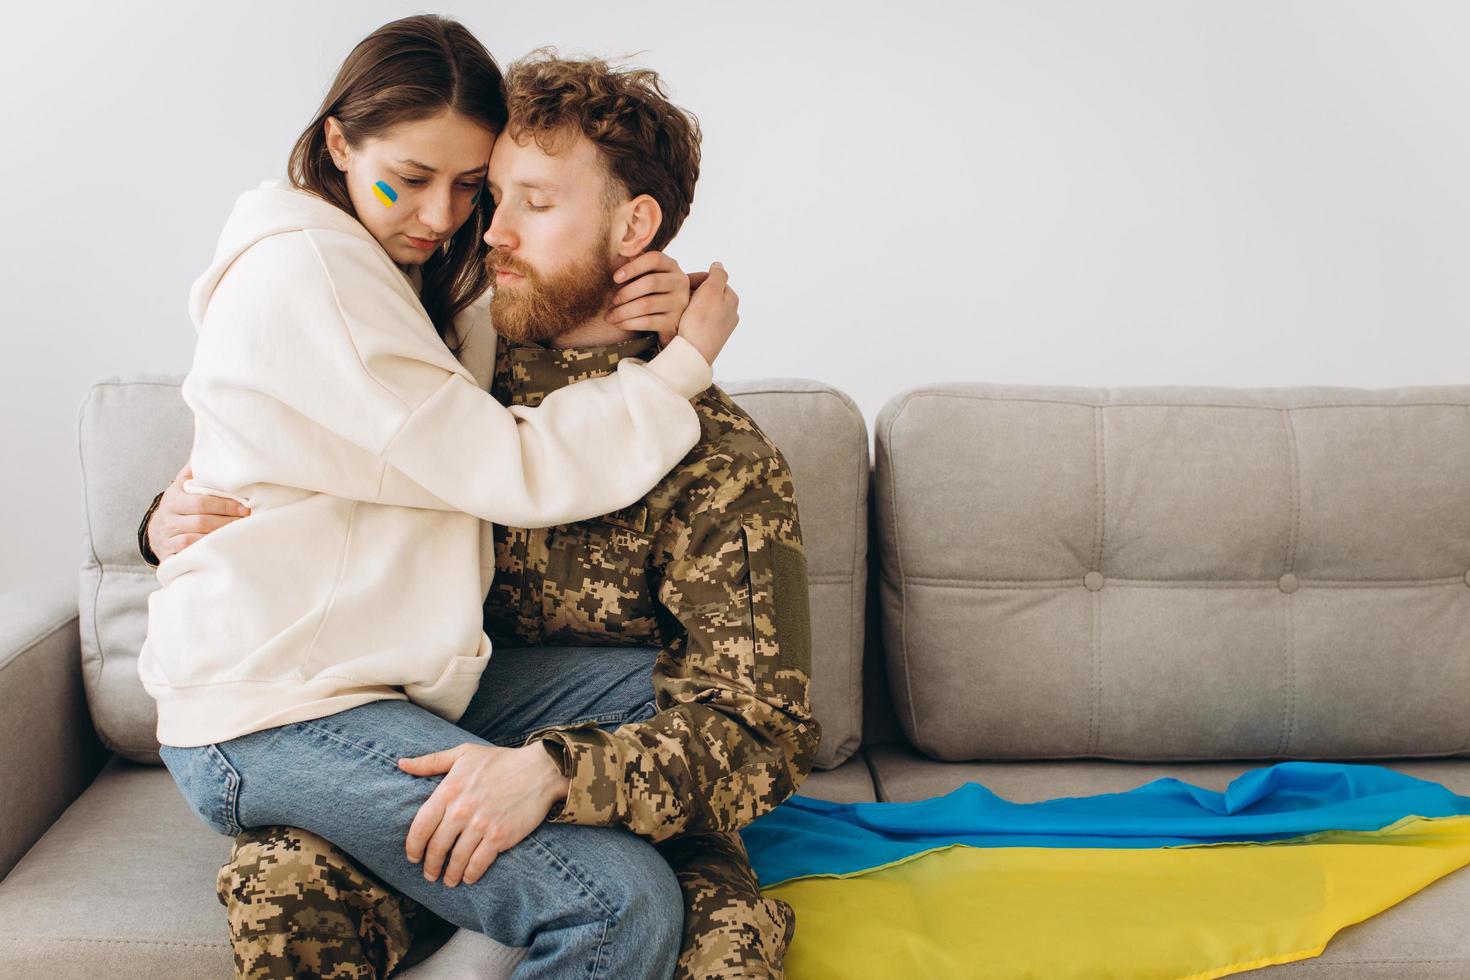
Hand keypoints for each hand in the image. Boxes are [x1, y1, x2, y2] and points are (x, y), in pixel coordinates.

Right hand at [148, 463, 249, 562]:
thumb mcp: (181, 486)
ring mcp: (167, 538)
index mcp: (173, 500)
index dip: (224, 506)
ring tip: (239, 536)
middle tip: (247, 523)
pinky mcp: (168, 556)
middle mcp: (168, 519)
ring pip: (194, 540)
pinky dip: (204, 553)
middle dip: (226, 522)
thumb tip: (207, 447)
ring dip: (218, 539)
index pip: (200, 503)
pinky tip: (222, 551)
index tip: (245, 508)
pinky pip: (186, 556)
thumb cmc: (178, 505)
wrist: (157, 532)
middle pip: (201, 522)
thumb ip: (193, 471)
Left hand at [398, 742, 569, 887]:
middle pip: (436, 847)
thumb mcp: (463, 753)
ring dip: (449, 874)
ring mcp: (480, 825)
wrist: (540, 769)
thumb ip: (431, 761)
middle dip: (430, 865)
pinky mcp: (499, 837)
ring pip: (456, 859)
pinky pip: (478, 864)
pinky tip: (468, 878)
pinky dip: (470, 875)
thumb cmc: (500, 760)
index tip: (413, 856)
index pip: (420, 826)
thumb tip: (402, 764)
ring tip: (448, 880)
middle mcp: (461, 810)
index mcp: (448, 790)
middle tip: (429, 874)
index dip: (413, 846)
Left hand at [606, 250, 690, 346]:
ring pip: (646, 305)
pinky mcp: (674, 322)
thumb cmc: (650, 292)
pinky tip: (619, 323)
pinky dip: (629, 323)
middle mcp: (680, 282)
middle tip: (612, 301)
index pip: (654, 259)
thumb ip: (636, 262)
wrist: (668, 319)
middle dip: (625, 293)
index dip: (633, 267)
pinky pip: (648, 322)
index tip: (615, 278)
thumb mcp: (647, 274)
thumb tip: (621, 250)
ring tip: (609, 316)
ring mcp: (679, 303)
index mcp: (671, 266)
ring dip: (622, 311)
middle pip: (650, 282)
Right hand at [676, 262, 738, 367]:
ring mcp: (720, 327)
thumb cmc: (701, 322)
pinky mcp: (708, 339)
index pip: (713, 279)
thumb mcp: (711, 290)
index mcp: (732, 299)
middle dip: (691, 291)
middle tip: (674, 294)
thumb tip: (718, 265)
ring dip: (687, 304)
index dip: (695, 277)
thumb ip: (717, 275)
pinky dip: (687, 318)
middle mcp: (729, 313)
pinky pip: (696, 321)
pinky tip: (677, 320)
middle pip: (707, 293)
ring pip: (700, 307)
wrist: (693, 354)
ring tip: (673, 307)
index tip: (679, 281)